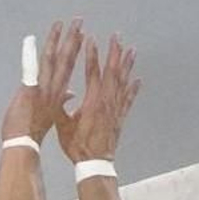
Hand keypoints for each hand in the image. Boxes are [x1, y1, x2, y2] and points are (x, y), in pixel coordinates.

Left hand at [0, 17, 83, 144]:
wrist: (24, 145)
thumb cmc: (35, 132)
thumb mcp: (54, 116)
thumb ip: (62, 102)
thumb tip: (69, 94)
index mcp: (58, 93)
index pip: (69, 66)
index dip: (76, 49)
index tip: (82, 34)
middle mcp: (54, 88)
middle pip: (65, 58)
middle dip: (72, 38)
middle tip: (79, 21)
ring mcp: (42, 89)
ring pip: (51, 60)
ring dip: (56, 40)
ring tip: (62, 24)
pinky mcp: (29, 92)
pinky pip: (30, 70)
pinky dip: (29, 54)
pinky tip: (30, 40)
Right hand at [56, 33, 140, 162]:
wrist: (95, 162)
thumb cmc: (77, 145)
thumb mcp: (62, 125)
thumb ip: (61, 107)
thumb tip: (60, 91)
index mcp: (92, 101)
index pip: (92, 72)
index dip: (92, 55)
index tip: (91, 39)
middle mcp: (107, 101)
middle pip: (112, 71)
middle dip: (114, 52)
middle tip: (116, 37)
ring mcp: (116, 108)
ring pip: (123, 81)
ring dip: (127, 64)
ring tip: (131, 50)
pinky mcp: (121, 116)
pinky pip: (129, 99)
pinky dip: (134, 88)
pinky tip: (137, 79)